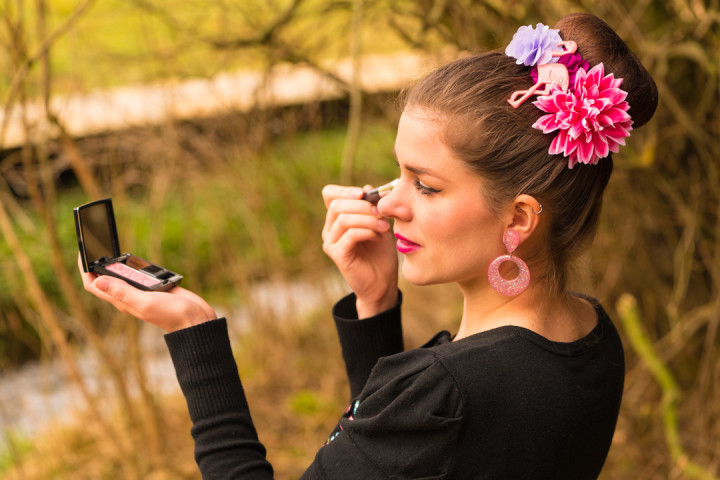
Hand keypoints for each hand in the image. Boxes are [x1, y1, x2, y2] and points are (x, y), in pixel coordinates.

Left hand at [79, 255, 216, 331]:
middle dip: (96, 264)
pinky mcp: (154, 288)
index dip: (84, 270)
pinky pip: (138, 276)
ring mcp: (141, 293)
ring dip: (113, 264)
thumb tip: (99, 280)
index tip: (83, 252)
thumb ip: (124, 292)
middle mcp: (128, 297)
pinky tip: (134, 259)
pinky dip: (132, 266)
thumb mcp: (146, 302)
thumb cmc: (172, 315)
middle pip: (104, 280)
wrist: (195, 320)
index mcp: (122, 301)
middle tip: (93, 245)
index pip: (94, 286)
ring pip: (121, 277)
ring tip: (108, 248)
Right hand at [322, 184, 397, 317]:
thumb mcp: (380, 223)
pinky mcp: (337, 255)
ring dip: (367, 219)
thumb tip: (368, 189)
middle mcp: (329, 229)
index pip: (329, 194)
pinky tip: (378, 237)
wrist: (382, 283)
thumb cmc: (381, 253)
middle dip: (362, 205)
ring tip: (384, 226)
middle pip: (336, 205)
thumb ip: (374, 207)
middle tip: (382, 212)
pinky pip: (349, 235)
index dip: (344, 190)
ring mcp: (330, 243)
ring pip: (343, 219)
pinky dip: (366, 231)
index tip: (364, 194)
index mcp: (337, 218)